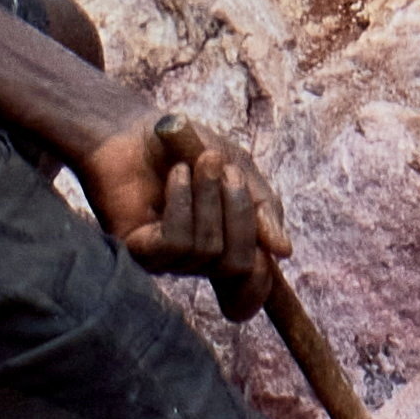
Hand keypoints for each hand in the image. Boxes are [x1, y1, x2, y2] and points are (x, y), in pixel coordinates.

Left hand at [87, 114, 287, 313]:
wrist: (134, 128)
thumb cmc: (187, 149)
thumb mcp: (238, 169)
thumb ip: (262, 209)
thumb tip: (284, 252)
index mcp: (223, 247)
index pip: (246, 290)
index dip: (261, 283)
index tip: (275, 249)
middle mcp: (194, 262)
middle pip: (237, 266)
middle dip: (241, 214)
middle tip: (230, 173)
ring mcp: (165, 260)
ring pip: (208, 250)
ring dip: (209, 198)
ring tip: (198, 163)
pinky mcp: (137, 250)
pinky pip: (176, 242)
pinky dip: (183, 203)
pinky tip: (176, 176)